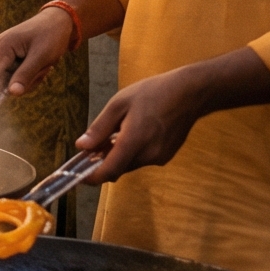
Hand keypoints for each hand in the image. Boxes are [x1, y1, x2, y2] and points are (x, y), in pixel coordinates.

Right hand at [0, 5, 76, 99]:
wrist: (58, 22)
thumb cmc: (50, 35)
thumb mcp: (41, 56)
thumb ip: (25, 75)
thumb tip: (12, 94)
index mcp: (1, 47)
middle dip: (21, 83)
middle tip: (42, 74)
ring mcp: (2, 54)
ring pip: (9, 80)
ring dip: (28, 80)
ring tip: (44, 67)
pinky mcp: (8, 58)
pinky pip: (14, 76)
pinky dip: (28, 77)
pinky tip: (40, 67)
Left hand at [76, 68, 208, 181]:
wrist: (191, 93)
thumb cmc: (153, 93)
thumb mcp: (119, 104)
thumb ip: (99, 128)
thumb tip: (81, 146)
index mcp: (134, 141)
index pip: (110, 171)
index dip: (92, 177)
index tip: (79, 176)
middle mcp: (149, 155)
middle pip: (118, 168)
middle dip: (104, 161)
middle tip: (94, 145)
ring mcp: (160, 157)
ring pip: (130, 164)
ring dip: (119, 156)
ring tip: (117, 132)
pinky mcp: (167, 156)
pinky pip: (143, 159)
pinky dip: (133, 152)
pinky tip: (135, 133)